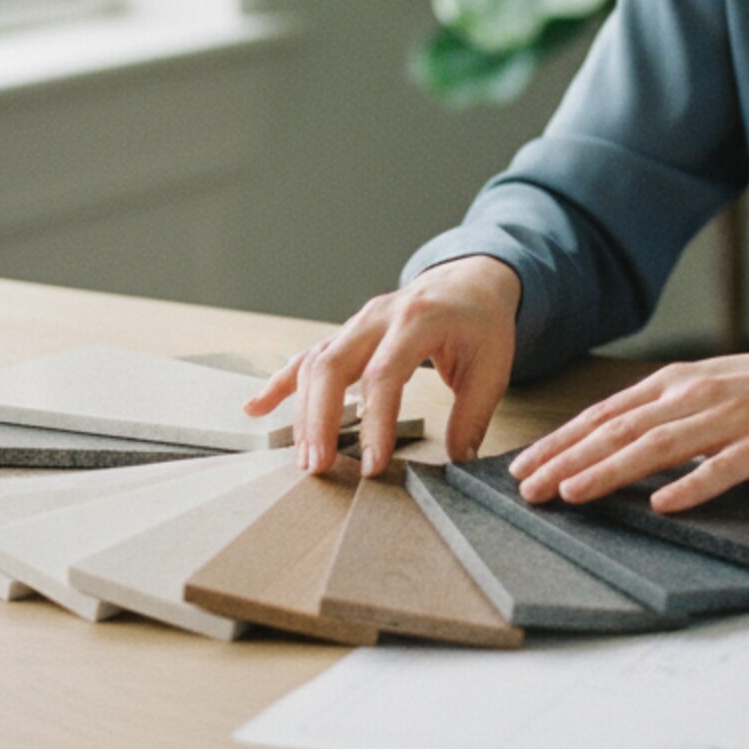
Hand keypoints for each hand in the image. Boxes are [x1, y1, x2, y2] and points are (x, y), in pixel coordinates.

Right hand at [242, 256, 521, 475]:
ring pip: (316, 363)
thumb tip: (459, 465)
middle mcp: (380, 317)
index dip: (376, 424)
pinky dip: (280, 384)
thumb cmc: (482, 324)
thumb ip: (472, 416)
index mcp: (419, 320)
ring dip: (304, 413)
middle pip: (334, 366)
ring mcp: (358, 322)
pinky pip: (307, 357)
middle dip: (322, 420)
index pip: (385, 375)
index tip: (373, 467)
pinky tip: (255, 408)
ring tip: (305, 458)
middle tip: (321, 467)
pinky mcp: (347, 333)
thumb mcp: (492, 367)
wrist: (472, 281)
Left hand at [508, 329, 748, 512]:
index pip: (604, 413)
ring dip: (610, 471)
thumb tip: (611, 441)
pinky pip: (723, 468)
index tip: (522, 467)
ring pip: (658, 447)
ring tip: (572, 493)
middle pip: (618, 430)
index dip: (560, 441)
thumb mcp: (707, 387)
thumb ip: (664, 411)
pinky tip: (664, 504)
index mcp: (675, 382)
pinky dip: (691, 486)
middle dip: (567, 460)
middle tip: (527, 489)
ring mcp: (729, 418)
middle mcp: (694, 394)